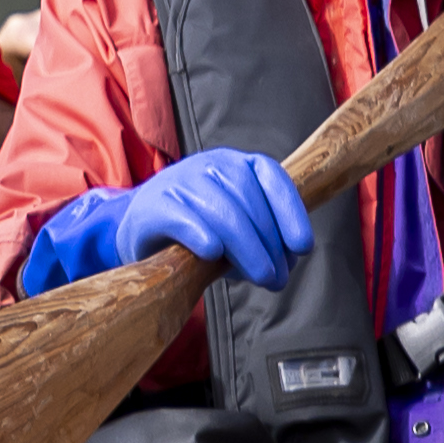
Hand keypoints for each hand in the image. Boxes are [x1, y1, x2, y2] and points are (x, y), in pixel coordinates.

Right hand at [20, 149, 313, 297]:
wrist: (140, 229)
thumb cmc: (199, 230)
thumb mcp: (236, 230)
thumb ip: (261, 241)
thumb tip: (285, 265)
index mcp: (236, 164)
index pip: (271, 175)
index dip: (291, 211)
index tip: (302, 246)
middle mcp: (210, 164)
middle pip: (247, 198)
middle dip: (269, 242)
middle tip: (278, 277)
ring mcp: (179, 181)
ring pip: (220, 208)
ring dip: (246, 247)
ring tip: (261, 277)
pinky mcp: (153, 205)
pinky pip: (181, 217)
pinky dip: (200, 234)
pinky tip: (214, 254)